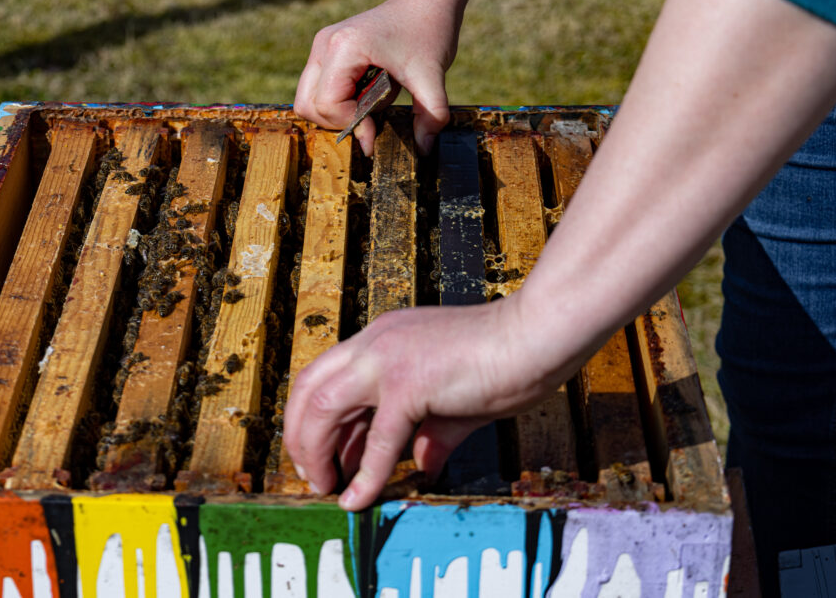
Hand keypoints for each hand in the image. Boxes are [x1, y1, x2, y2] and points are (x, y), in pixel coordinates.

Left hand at [282, 296, 576, 510]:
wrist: (536, 336)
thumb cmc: (503, 361)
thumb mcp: (452, 399)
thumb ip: (430, 430)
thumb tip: (423, 465)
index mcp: (381, 340)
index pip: (325, 376)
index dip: (312, 418)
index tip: (320, 455)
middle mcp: (374, 344)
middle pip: (307, 387)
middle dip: (299, 435)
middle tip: (311, 475)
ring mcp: (387, 360)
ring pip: (323, 407)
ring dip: (315, 452)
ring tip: (324, 487)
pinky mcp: (409, 383)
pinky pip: (379, 440)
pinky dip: (364, 475)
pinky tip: (357, 500)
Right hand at [294, 0, 463, 155]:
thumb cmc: (430, 31)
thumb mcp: (432, 77)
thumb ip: (430, 114)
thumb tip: (424, 149)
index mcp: (344, 47)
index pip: (327, 104)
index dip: (350, 124)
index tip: (377, 129)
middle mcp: (324, 44)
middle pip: (307, 105)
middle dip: (337, 122)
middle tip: (369, 120)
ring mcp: (322, 46)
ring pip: (308, 99)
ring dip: (336, 113)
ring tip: (369, 105)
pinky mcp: (325, 50)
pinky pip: (317, 89)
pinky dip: (337, 102)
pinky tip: (365, 95)